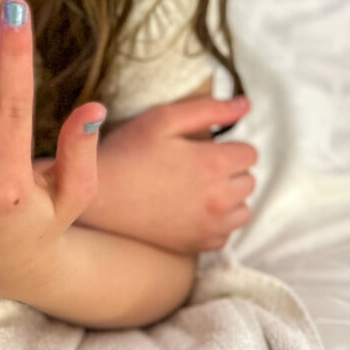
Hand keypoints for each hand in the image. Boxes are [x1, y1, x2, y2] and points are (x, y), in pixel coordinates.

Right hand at [71, 97, 257, 253]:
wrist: (99, 198)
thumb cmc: (128, 152)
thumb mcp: (163, 119)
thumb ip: (209, 109)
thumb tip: (246, 104)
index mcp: (214, 164)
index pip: (250, 153)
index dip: (228, 145)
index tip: (202, 146)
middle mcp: (219, 198)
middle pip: (249, 180)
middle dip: (229, 169)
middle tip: (194, 164)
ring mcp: (210, 226)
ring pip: (243, 209)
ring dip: (228, 196)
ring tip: (195, 187)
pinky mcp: (198, 245)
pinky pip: (226, 233)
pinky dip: (216, 221)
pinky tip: (190, 209)